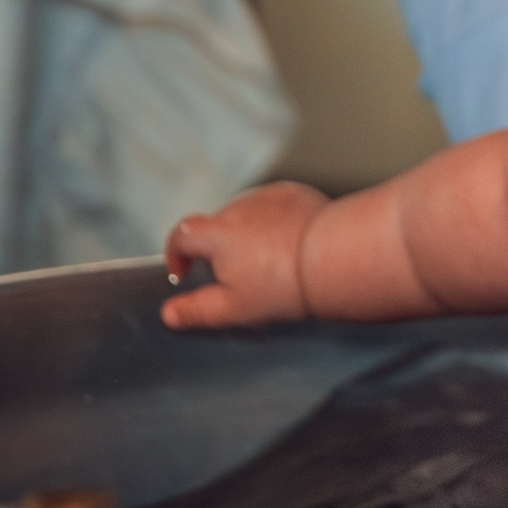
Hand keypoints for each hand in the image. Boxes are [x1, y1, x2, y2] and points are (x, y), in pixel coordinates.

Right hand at [161, 182, 326, 327]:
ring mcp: (268, 197)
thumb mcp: (234, 308)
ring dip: (248, 233)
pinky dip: (275, 222)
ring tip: (270, 262)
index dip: (176, 254)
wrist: (337, 256)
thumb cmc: (285, 285)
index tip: (184, 272)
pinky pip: (275, 207)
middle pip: (216, 226)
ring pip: (246, 216)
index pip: (181, 235)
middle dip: (219, 249)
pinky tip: (290, 243)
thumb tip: (169, 314)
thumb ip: (196, 311)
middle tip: (238, 277)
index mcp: (216, 233)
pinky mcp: (296, 194)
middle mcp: (238, 207)